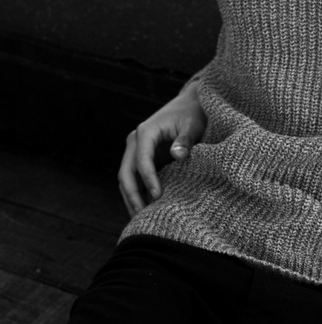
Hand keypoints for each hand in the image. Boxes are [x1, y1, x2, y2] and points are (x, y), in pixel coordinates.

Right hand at [117, 81, 206, 217]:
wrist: (191, 103)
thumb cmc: (193, 113)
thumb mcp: (193, 125)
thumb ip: (185, 140)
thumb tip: (178, 156)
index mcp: (146, 132)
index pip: (141, 160)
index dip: (148, 180)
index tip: (158, 197)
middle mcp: (135, 141)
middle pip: (126, 172)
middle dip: (133, 195)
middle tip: (143, 216)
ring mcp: (136, 150)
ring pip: (126, 178)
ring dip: (132, 198)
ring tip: (142, 220)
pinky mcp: (142, 158)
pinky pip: (135, 179)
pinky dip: (138, 193)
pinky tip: (146, 210)